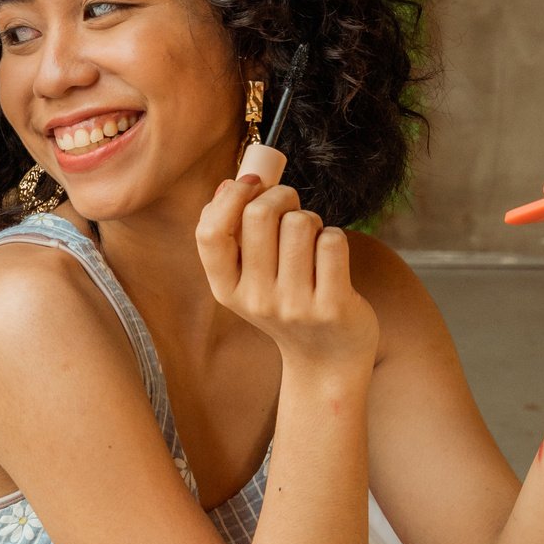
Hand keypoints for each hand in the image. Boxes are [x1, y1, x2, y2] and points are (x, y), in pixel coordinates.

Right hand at [196, 175, 378, 371]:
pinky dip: (334, 237)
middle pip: (259, 214)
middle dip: (281, 195)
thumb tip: (230, 184)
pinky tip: (331, 256)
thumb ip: (236, 235)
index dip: (231, 197)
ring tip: (313, 239)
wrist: (326, 360)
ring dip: (311, 220)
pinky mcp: (331, 306)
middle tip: (291, 205)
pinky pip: (332, 242)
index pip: (209, 233)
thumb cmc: (287, 304)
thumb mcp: (250, 278)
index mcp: (226, 289)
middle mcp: (256, 299)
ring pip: (300, 223)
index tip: (252, 183)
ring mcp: (293, 305)